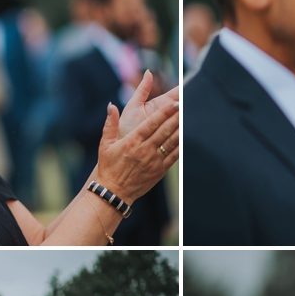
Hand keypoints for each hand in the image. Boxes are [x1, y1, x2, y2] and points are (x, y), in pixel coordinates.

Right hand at [95, 72, 178, 202]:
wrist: (114, 192)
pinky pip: (174, 156)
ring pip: (172, 141)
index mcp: (133, 141)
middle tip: (186, 105)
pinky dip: (182, 146)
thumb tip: (111, 106)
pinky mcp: (160, 170)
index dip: (165, 112)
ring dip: (181, 129)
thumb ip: (110, 124)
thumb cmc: (109, 167)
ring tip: (189, 118)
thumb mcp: (105, 144)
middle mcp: (145, 149)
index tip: (174, 103)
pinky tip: (188, 138)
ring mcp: (154, 160)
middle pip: (165, 130)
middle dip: (177, 117)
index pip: (152, 123)